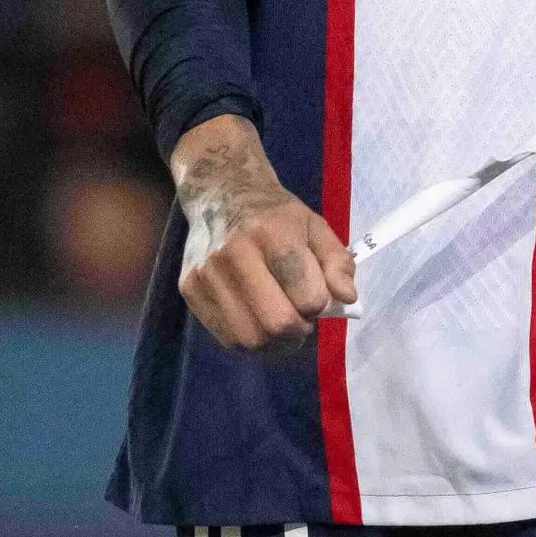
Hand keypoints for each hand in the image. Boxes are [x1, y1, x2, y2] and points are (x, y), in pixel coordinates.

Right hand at [171, 115, 357, 354]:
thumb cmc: (275, 215)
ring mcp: (206, 273)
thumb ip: (337, 262)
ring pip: (250, 339)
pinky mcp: (189, 289)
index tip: (318, 298)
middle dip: (299, 331)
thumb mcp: (315, 226)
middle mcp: (234, 253)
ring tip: (280, 324)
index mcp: (272, 233)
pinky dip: (248, 339)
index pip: (308, 296)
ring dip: (274, 343)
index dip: (320, 306)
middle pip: (277, 324)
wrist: (221, 193)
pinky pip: (226, 338)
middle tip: (302, 321)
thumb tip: (346, 299)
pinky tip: (256, 319)